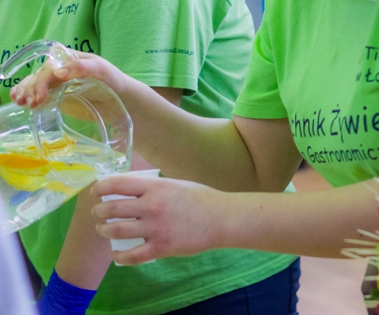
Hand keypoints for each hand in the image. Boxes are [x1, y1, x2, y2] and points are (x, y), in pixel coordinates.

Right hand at [11, 51, 134, 107]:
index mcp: (68, 58)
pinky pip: (36, 93)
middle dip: (32, 89)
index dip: (42, 80)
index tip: (42, 95)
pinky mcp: (55, 96)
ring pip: (33, 84)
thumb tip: (58, 73)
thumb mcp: (101, 69)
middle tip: (33, 103)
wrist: (119, 99)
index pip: (49, 67)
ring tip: (23, 103)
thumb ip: (82, 67)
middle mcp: (59, 69)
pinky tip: (18, 100)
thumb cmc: (112, 79)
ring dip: (24, 92)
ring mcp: (56, 83)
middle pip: (39, 76)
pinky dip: (24, 94)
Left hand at [91, 175, 227, 264]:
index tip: (95, 191)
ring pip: (116, 230)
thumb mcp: (176, 184)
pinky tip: (116, 252)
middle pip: (112, 208)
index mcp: (156, 187)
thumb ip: (153, 188)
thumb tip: (128, 190)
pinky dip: (119, 255)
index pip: (118, 184)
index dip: (101, 188)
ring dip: (104, 230)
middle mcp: (152, 206)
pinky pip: (131, 255)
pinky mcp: (161, 247)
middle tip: (98, 213)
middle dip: (99, 211)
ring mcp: (155, 228)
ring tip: (103, 229)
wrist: (222, 219)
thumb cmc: (200, 199)